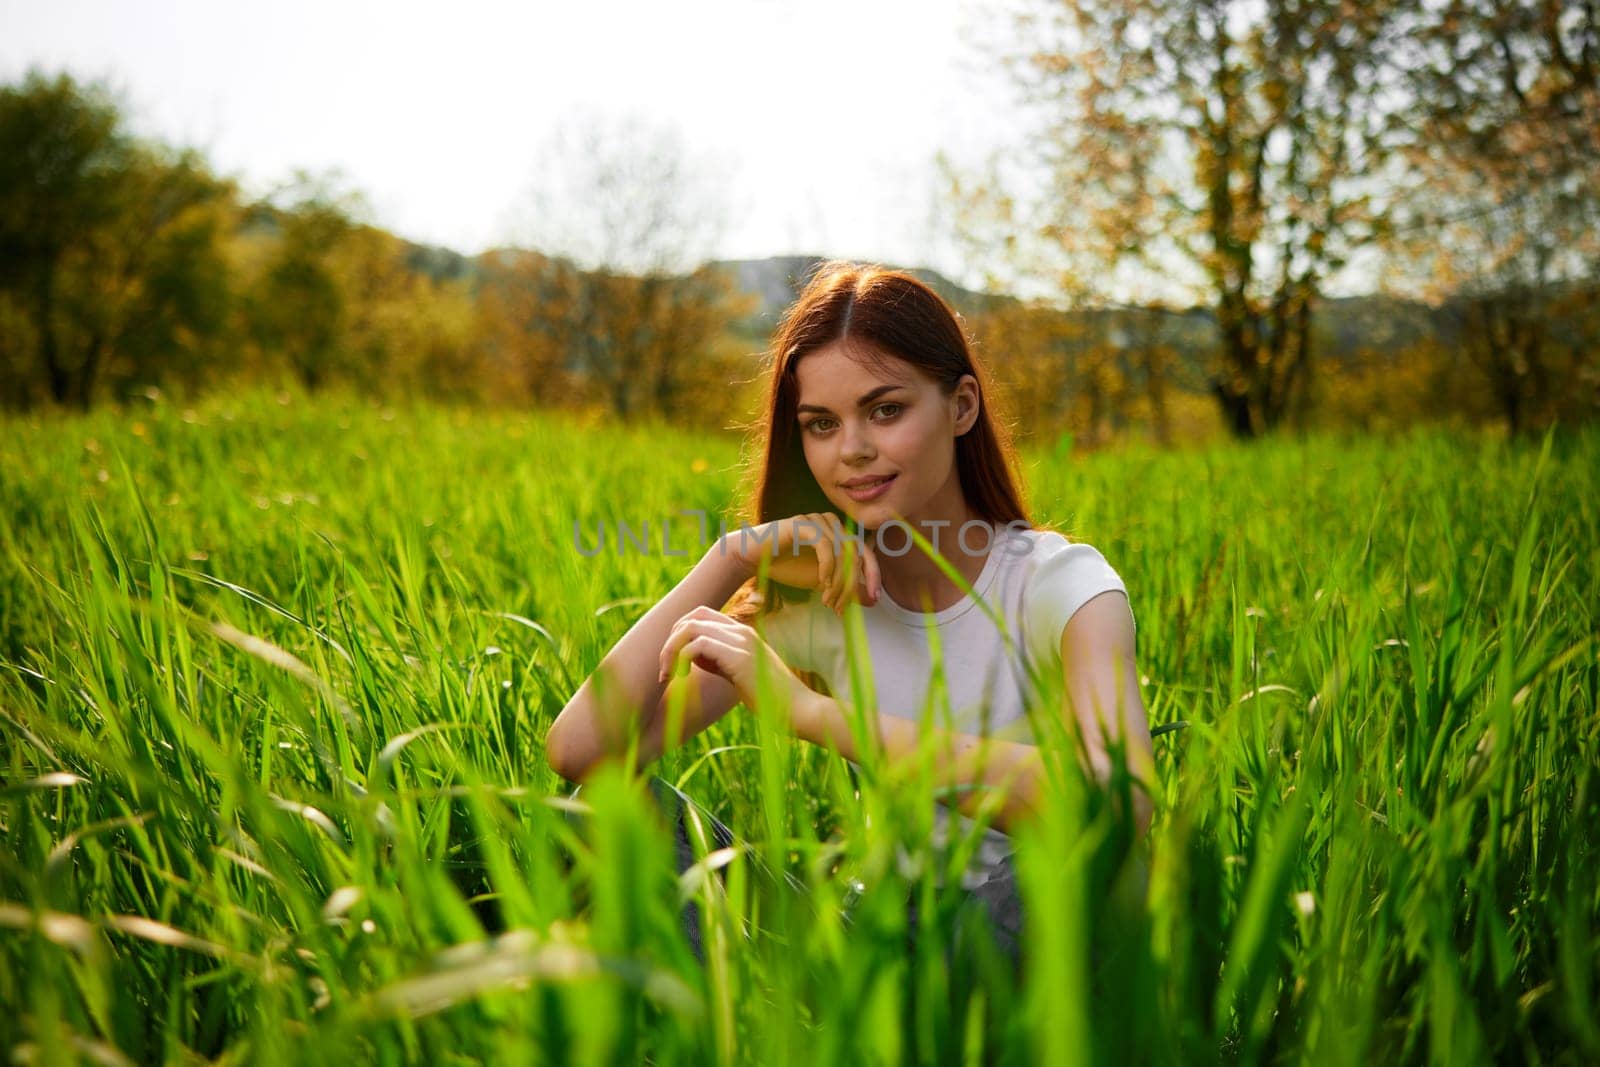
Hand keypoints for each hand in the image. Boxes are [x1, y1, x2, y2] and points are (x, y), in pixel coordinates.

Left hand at [657, 605, 812, 716]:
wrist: (799, 711)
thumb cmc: (771, 699)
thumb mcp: (740, 674)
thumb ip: (718, 661)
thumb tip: (692, 656)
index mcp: (743, 633)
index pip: (701, 614)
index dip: (679, 633)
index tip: (672, 661)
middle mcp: (741, 631)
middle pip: (692, 617)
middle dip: (670, 640)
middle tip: (665, 671)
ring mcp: (741, 642)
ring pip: (690, 628)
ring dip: (671, 650)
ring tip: (669, 675)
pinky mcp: (739, 658)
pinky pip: (698, 645)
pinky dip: (682, 658)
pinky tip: (684, 677)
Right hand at [726, 512, 880, 615]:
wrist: (753, 558)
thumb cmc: (787, 566)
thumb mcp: (823, 581)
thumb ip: (846, 587)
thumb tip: (872, 600)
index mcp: (839, 534)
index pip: (865, 552)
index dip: (873, 575)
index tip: (875, 598)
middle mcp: (832, 523)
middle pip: (855, 554)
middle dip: (851, 585)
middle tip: (840, 607)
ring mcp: (818, 520)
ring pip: (842, 552)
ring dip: (838, 581)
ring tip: (827, 600)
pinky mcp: (804, 523)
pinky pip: (825, 545)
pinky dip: (827, 567)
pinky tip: (821, 583)